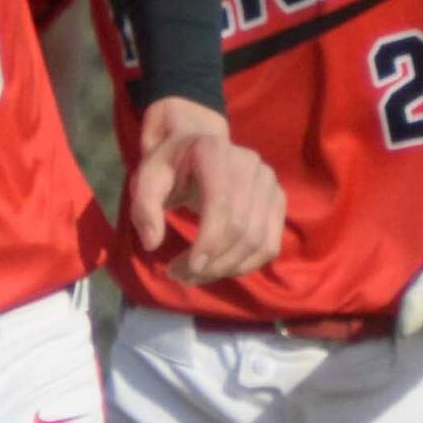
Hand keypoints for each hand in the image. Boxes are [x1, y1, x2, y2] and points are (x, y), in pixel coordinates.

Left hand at [126, 97, 283, 284]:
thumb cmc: (169, 165)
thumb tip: (152, 243)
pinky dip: (246, 265)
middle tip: (182, 277)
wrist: (195, 146)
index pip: (220, 206)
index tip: (186, 269)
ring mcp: (268, 181)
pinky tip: (219, 268)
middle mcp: (249, 163)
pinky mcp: (278, 199)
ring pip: (258, 241)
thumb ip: (144, 207)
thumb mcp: (146, 179)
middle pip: (241, 228)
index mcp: (214, 151)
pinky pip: (270, 245)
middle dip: (213, 263)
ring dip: (227, 269)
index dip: (208, 242)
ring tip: (195, 276)